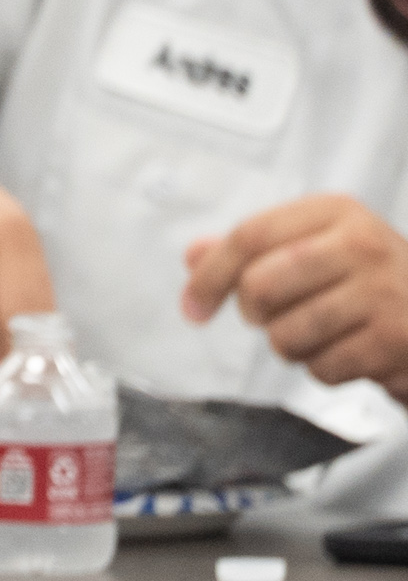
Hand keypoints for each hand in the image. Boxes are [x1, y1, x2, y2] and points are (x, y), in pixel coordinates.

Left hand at [182, 196, 407, 392]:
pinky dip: (323, 368)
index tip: (193, 308)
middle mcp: (362, 245)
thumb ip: (253, 250)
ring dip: (290, 345)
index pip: (249, 236)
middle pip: (260, 285)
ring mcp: (382, 292)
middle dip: (255, 313)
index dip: (209, 276)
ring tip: (321, 332)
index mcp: (336, 212)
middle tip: (274, 316)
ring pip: (285, 334)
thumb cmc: (368, 278)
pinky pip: (320, 367)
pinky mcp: (393, 340)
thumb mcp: (316, 247)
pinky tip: (349, 350)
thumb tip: (193, 255)